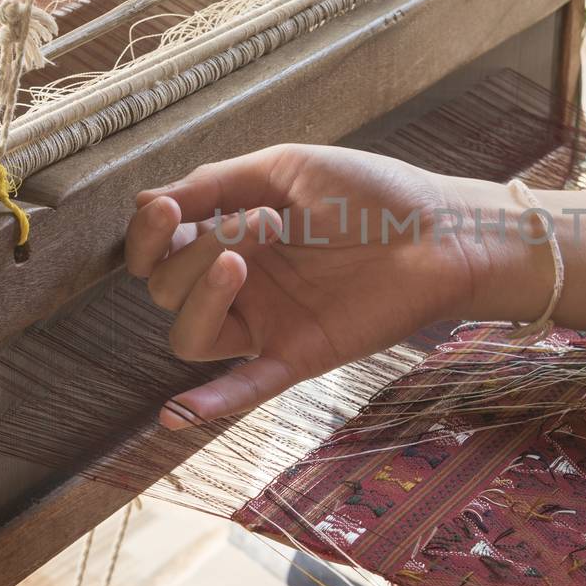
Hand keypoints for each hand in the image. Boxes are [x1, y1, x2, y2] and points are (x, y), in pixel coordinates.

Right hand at [126, 144, 526, 420]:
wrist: (441, 229)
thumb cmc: (371, 193)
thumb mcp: (287, 169)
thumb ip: (218, 182)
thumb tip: (147, 202)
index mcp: (229, 236)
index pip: (156, 251)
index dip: (145, 236)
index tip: (166, 210)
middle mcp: (240, 285)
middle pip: (168, 288)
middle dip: (199, 246)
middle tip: (264, 220)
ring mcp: (267, 323)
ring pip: (189, 338)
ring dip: (197, 298)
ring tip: (239, 260)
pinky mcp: (299, 354)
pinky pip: (245, 389)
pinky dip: (208, 405)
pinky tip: (174, 415)